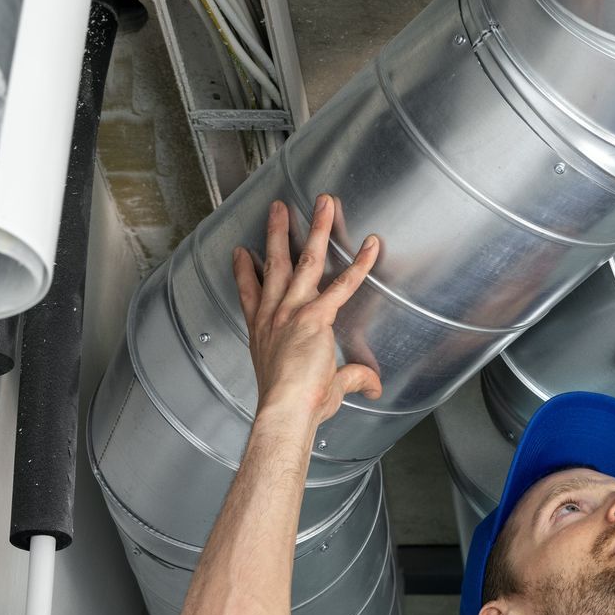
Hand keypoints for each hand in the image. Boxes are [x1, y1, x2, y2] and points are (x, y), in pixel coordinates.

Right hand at [233, 195, 382, 425]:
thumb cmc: (294, 406)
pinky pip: (344, 283)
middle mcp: (273, 316)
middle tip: (278, 210)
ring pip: (305, 260)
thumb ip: (351, 380)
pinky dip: (361, 263)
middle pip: (274, 265)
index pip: (250, 295)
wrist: (286, 411)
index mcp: (264, 332)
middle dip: (278, 233)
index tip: (241, 253)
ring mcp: (292, 311)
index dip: (244, 272)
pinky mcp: (315, 315)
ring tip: (321, 204)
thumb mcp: (324, 390)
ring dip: (316, 229)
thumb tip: (374, 386)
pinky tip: (371, 245)